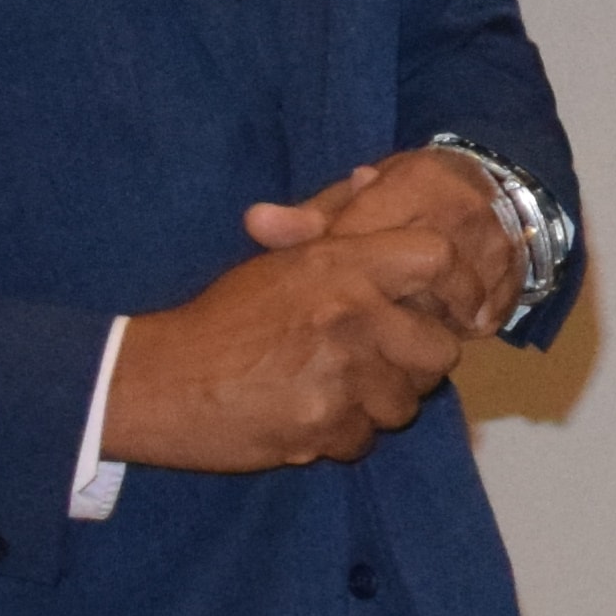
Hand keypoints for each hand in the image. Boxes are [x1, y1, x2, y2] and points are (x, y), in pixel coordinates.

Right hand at [103, 227, 476, 471]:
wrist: (155, 381)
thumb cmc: (221, 319)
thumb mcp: (278, 262)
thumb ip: (332, 224)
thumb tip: (373, 177)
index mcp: (338, 265)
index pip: (437, 258)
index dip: (460, 286)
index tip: (461, 310)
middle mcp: (349, 315)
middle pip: (439, 350)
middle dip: (415, 362)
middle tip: (377, 361)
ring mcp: (340, 376)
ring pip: (406, 402)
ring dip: (378, 403)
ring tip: (331, 387)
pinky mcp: (325, 428)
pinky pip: (367, 439)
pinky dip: (344, 434)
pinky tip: (307, 414)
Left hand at [245, 146, 521, 333]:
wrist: (503, 189)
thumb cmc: (411, 195)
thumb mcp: (361, 196)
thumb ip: (311, 215)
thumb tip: (255, 223)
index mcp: (419, 181)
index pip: (365, 235)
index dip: (340, 274)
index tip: (328, 295)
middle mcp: (463, 210)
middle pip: (409, 280)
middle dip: (381, 308)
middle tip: (356, 327)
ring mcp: (497, 245)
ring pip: (446, 307)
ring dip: (417, 326)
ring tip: (395, 334)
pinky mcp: (517, 277)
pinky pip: (479, 320)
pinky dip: (452, 331)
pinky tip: (433, 331)